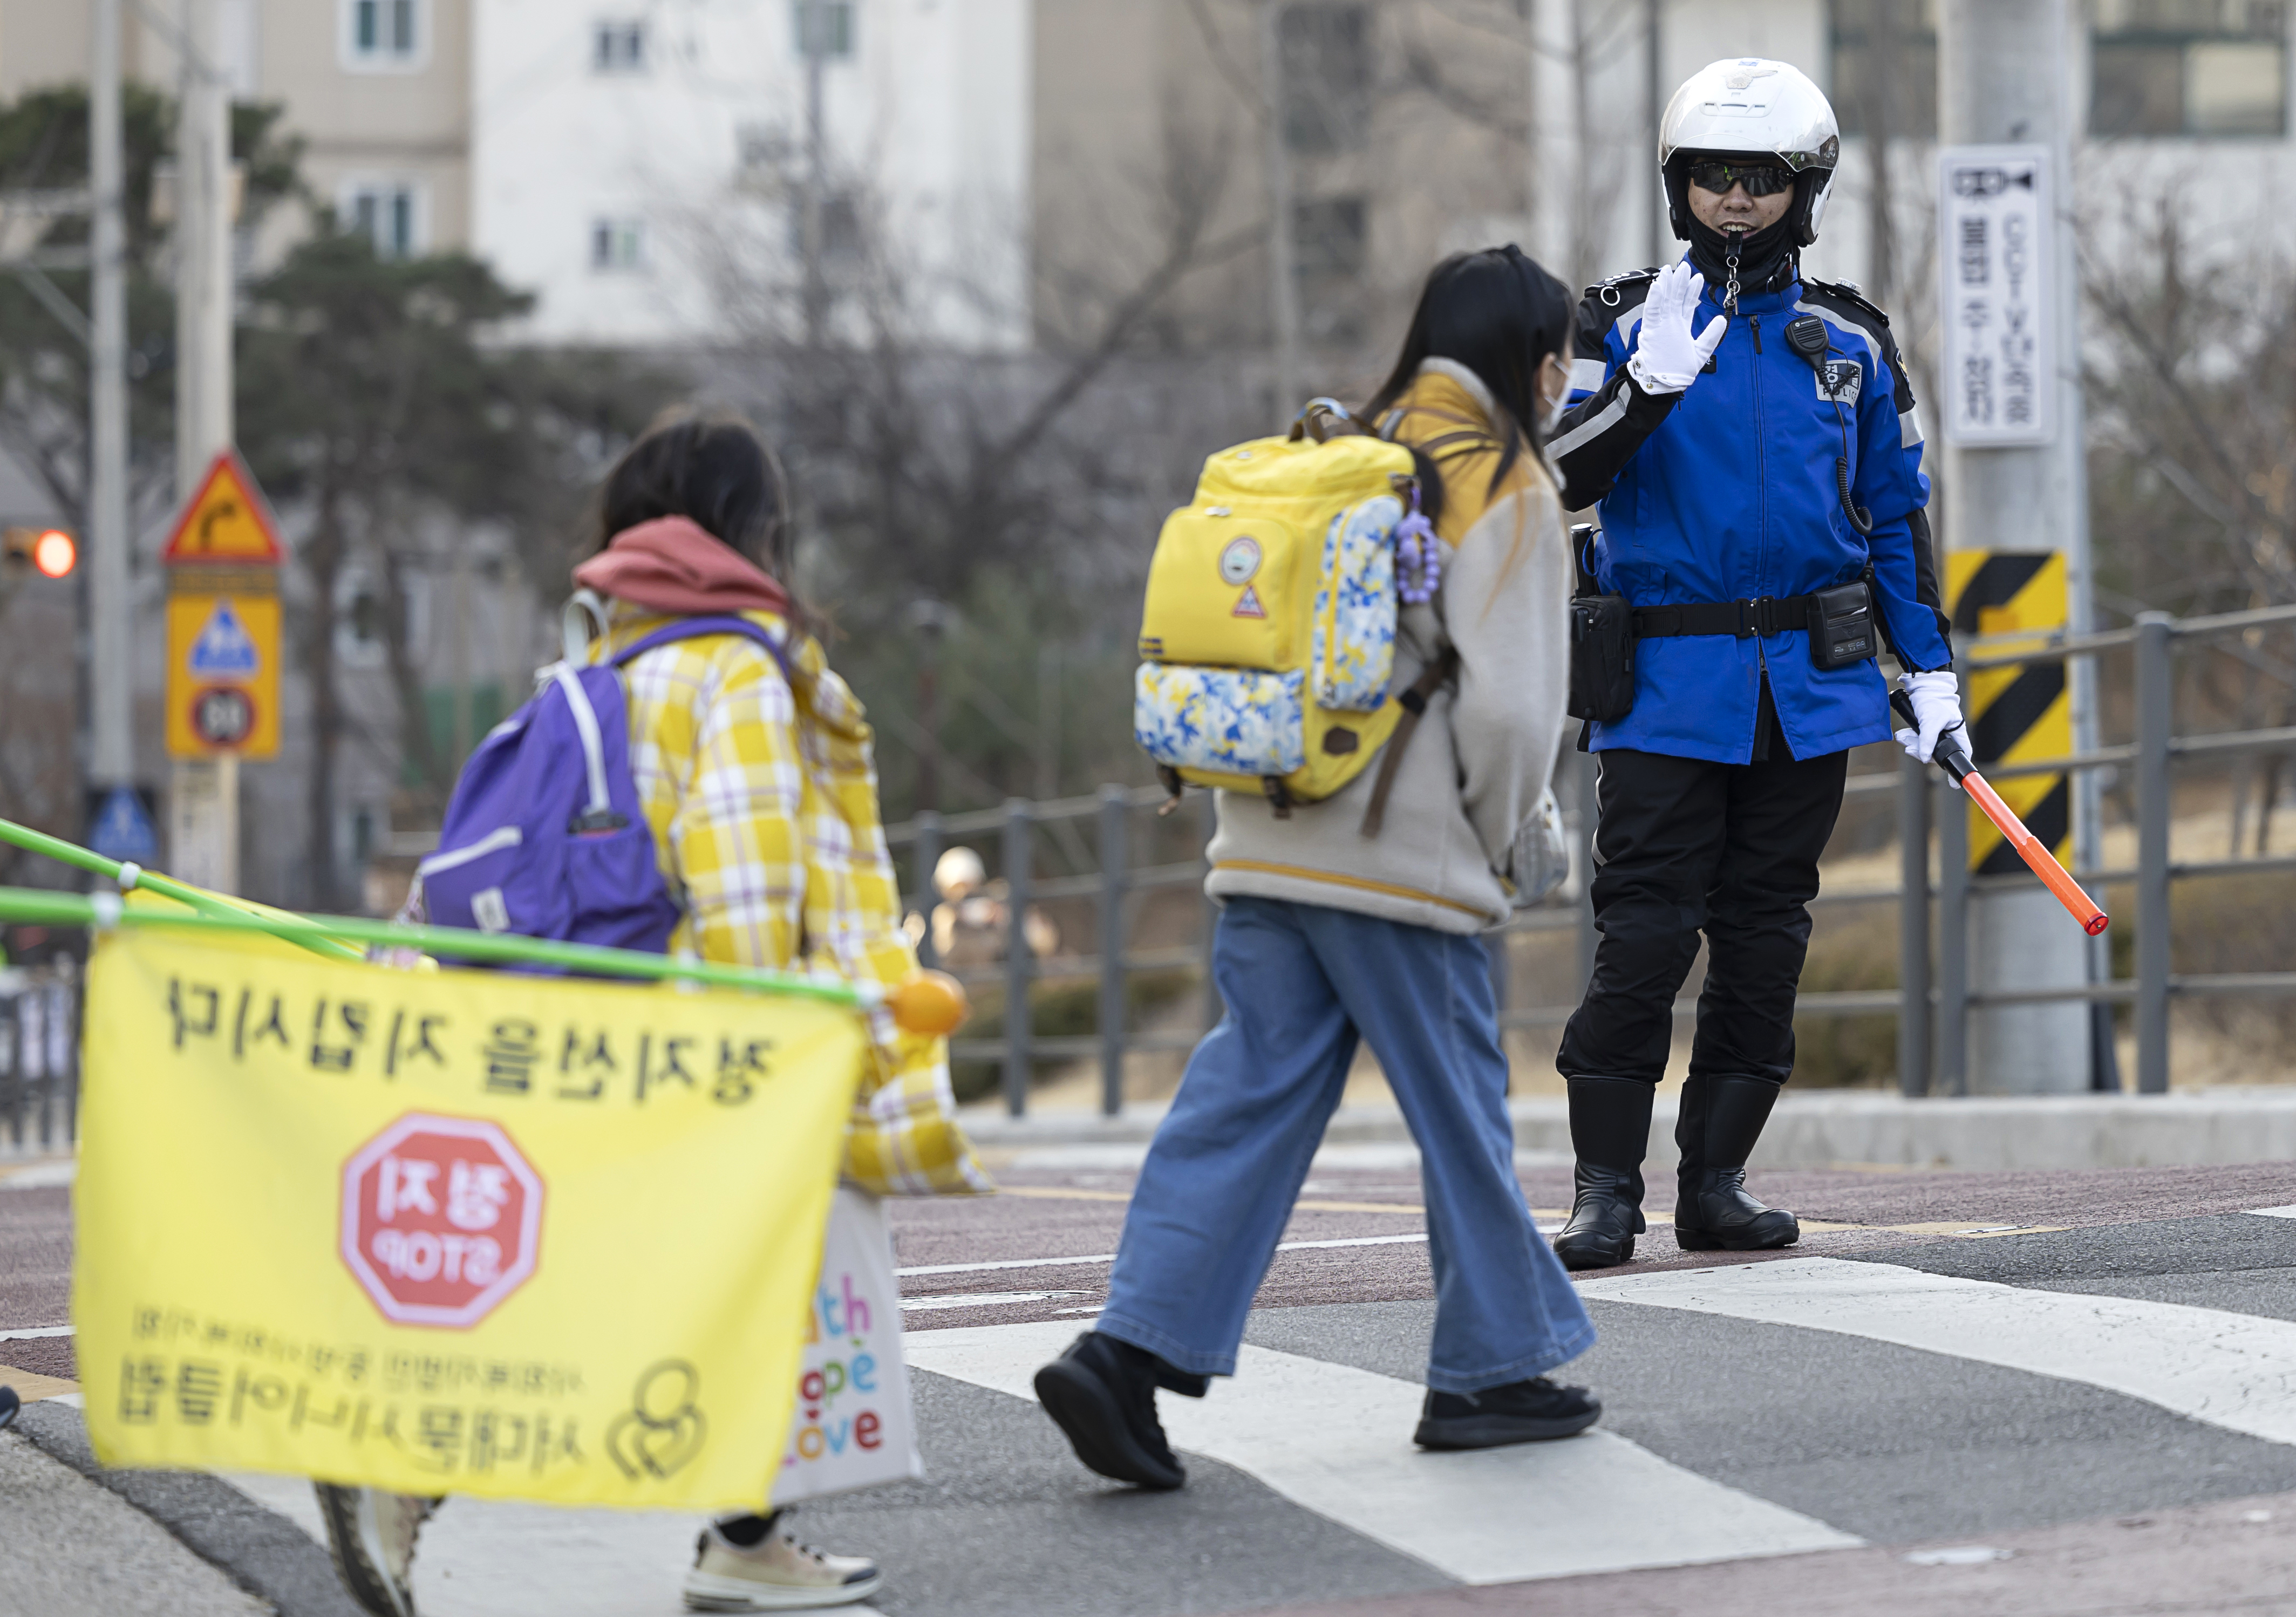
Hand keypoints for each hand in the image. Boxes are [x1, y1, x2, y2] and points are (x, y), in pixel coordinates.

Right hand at [1627, 262, 1727, 393]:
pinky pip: (1652, 311)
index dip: (1693, 291)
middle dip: (1679, 282)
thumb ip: (1711, 335)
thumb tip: (1720, 320)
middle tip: (1683, 267)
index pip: (1687, 304)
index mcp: (1681, 327)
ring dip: (1666, 285)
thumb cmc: (1679, 372)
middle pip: (1675, 298)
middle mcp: (1670, 323)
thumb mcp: (1702, 352)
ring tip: (1669, 270)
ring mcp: (1660, 326)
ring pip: (1663, 301)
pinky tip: (1658, 286)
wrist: (1665, 385)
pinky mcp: (1650, 331)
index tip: (1698, 277)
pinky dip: (1654, 299)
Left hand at [1895, 670, 1964, 780]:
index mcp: (1957, 733)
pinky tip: (1903, 734)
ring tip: (1904, 736)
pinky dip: (1909, 739)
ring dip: (1912, 745)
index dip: (1959, 770)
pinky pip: (1917, 741)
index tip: (1955, 785)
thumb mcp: (1930, 721)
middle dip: (1922, 753)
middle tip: (1910, 749)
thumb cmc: (1933, 700)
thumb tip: (1923, 757)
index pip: (1962, 755)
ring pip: (1924, 748)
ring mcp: (1937, 733)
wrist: (1922, 686)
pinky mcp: (1925, 730)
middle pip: (1937, 755)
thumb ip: (1927, 739)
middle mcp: (1949, 735)